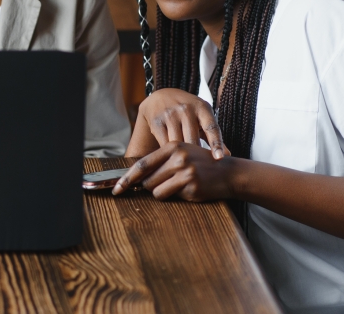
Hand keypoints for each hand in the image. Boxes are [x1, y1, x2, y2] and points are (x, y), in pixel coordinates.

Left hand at [112, 142, 236, 200]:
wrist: (228, 172)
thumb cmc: (200, 164)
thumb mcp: (181, 154)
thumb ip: (160, 162)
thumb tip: (136, 178)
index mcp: (171, 146)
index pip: (142, 164)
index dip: (126, 178)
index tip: (116, 189)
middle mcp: (177, 157)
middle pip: (147, 180)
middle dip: (149, 186)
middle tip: (165, 183)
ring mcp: (184, 172)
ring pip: (156, 190)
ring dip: (162, 192)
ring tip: (177, 185)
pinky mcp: (191, 186)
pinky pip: (169, 196)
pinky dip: (173, 196)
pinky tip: (187, 189)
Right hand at [127, 89, 228, 159]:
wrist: (160, 96)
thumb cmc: (188, 111)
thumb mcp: (203, 117)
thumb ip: (213, 136)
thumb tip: (228, 157)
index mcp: (202, 108)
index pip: (211, 127)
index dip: (216, 143)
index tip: (220, 158)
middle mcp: (186, 109)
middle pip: (193, 139)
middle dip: (195, 156)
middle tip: (199, 171)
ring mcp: (170, 114)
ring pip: (177, 143)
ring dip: (181, 156)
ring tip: (185, 168)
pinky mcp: (157, 121)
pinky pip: (164, 143)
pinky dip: (169, 154)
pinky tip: (171, 160)